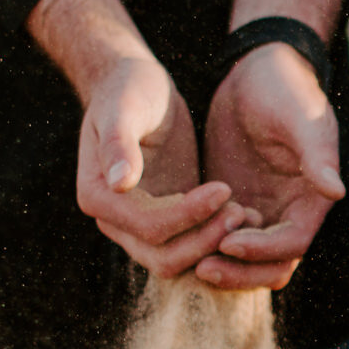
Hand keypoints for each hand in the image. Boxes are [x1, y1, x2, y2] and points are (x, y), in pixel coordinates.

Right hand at [28, 0, 238, 277]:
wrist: (138, 88)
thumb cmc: (129, 88)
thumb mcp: (124, 107)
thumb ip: (119, 143)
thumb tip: (119, 183)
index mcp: (98, 197)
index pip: (149, 226)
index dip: (189, 215)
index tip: (224, 188)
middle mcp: (114, 222)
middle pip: (164, 257)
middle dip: (206, 239)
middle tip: (242, 210)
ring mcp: (140, 227)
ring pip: (180, 260)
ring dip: (215, 245)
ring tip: (248, 213)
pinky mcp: (168, 222)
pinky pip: (193, 246)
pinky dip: (219, 240)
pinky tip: (249, 215)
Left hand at [200, 42, 344, 289]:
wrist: (255, 71)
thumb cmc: (284, 88)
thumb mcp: (300, 117)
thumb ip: (317, 155)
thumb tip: (335, 191)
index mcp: (312, 199)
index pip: (292, 243)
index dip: (262, 249)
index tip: (229, 243)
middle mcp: (287, 214)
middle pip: (269, 266)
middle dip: (239, 272)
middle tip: (202, 268)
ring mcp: (259, 213)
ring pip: (243, 261)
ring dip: (220, 265)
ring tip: (188, 261)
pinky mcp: (230, 206)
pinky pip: (217, 239)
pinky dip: (202, 246)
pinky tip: (175, 240)